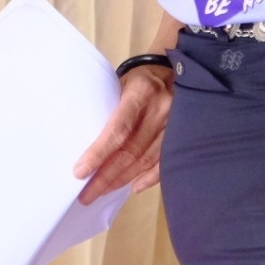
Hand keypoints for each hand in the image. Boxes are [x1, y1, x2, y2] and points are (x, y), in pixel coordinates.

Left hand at [74, 63, 173, 204]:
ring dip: (123, 179)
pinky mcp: (183, 133)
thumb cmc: (138, 79)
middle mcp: (160, 108)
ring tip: (102, 192)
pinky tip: (134, 188)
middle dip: (106, 176)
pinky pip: (165, 161)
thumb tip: (85, 144)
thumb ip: (109, 109)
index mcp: (140, 92)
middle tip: (86, 194)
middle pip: (131, 149)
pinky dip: (150, 178)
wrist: (172, 70)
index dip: (99, 153)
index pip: (118, 128)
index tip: (80, 173)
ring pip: (146, 159)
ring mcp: (175, 122)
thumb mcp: (120, 84)